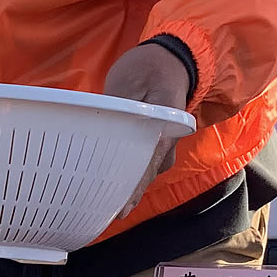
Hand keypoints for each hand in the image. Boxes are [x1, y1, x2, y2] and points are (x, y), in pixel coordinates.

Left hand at [103, 42, 192, 215]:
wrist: (171, 63)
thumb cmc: (149, 68)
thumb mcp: (130, 78)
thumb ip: (120, 106)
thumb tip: (105, 131)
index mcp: (167, 122)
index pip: (149, 159)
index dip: (135, 185)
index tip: (121, 207)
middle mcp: (169, 141)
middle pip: (147, 173)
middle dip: (127, 194)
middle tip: (105, 214)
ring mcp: (164, 147)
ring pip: (144, 172)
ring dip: (126, 186)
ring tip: (104, 205)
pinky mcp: (156, 148)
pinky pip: (143, 166)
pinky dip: (127, 176)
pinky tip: (110, 189)